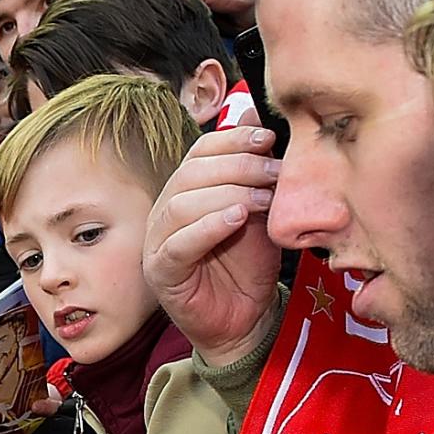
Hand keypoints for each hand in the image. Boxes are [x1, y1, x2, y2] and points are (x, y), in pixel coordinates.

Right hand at [143, 124, 285, 368]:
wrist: (249, 319)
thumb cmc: (250, 266)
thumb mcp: (260, 209)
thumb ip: (253, 168)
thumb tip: (250, 115)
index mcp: (186, 191)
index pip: (199, 152)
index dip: (231, 140)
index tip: (268, 139)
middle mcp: (165, 212)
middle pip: (191, 174)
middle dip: (238, 166)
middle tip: (276, 172)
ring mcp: (158, 243)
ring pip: (182, 204)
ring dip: (228, 194)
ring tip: (264, 199)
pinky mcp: (161, 272)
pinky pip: (178, 244)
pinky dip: (208, 227)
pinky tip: (237, 219)